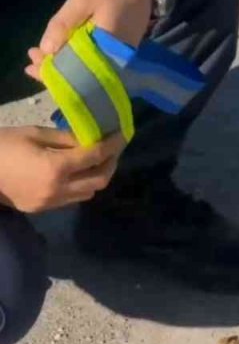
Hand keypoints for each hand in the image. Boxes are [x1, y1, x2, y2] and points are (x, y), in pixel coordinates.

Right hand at [0, 128, 125, 212]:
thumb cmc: (1, 146)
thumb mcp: (34, 133)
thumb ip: (66, 139)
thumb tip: (90, 140)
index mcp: (55, 168)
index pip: (95, 156)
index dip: (113, 145)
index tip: (122, 135)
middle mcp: (58, 189)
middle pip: (100, 180)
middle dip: (111, 163)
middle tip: (113, 149)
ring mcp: (50, 203)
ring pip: (89, 193)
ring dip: (98, 177)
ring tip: (97, 160)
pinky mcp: (42, 210)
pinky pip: (73, 199)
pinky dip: (82, 186)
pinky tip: (78, 173)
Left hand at [25, 0, 153, 80]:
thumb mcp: (82, 1)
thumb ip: (63, 24)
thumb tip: (45, 49)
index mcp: (106, 46)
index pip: (74, 65)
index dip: (52, 65)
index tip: (34, 56)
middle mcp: (114, 60)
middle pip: (79, 74)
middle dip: (54, 70)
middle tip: (32, 59)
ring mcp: (117, 61)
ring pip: (86, 72)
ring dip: (63, 68)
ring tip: (40, 59)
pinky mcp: (117, 59)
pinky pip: (93, 66)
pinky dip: (75, 63)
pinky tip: (60, 57)